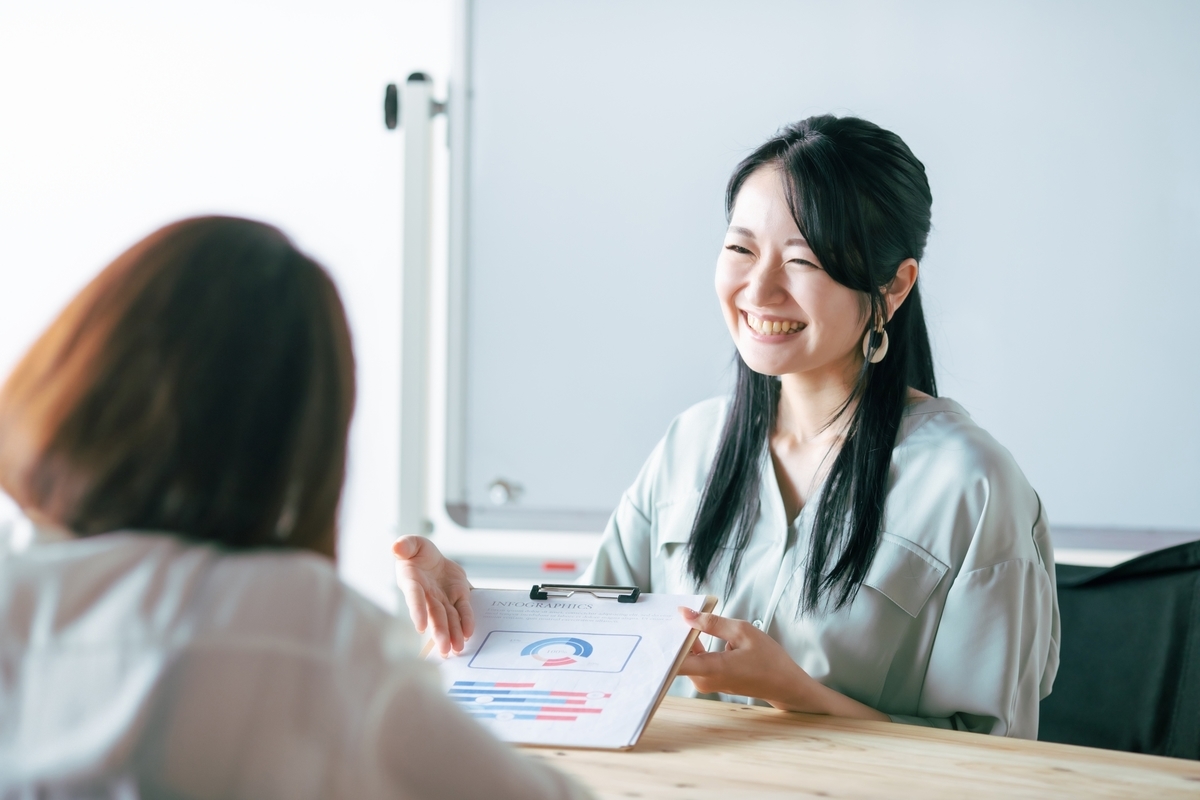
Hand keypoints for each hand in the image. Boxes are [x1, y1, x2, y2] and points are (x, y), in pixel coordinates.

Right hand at [392, 536, 473, 654]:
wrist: (432, 558)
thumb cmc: (416, 553)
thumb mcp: (411, 543)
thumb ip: (405, 545)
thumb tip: (396, 547)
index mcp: (413, 582)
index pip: (414, 598)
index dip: (417, 611)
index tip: (419, 626)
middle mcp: (428, 595)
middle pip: (434, 615)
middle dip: (439, 632)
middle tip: (444, 649)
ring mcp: (443, 598)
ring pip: (449, 618)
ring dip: (453, 633)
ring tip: (457, 649)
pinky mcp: (458, 596)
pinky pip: (463, 610)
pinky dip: (466, 621)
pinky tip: (469, 633)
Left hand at [677, 608, 889, 720]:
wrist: (784, 684)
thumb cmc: (768, 659)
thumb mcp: (742, 632)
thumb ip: (711, 622)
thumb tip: (684, 614)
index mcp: (712, 668)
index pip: (674, 663)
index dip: (660, 646)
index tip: (651, 628)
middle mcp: (703, 679)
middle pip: (677, 655)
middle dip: (675, 633)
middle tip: (672, 611)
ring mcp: (705, 682)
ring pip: (685, 657)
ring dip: (685, 637)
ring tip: (687, 615)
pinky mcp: (709, 680)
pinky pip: (694, 660)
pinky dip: (693, 645)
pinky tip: (697, 629)